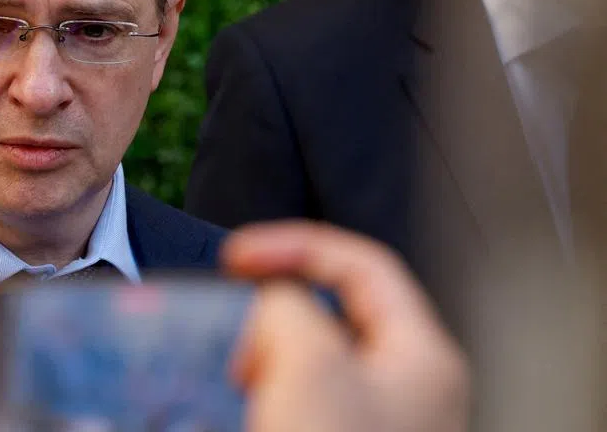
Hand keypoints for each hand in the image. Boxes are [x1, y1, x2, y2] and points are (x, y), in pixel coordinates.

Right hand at [222, 222, 468, 431]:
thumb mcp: (308, 365)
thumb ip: (285, 308)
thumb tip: (268, 309)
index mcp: (422, 355)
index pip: (361, 263)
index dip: (294, 246)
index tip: (238, 256)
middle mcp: (412, 390)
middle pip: (335, 312)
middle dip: (275, 313)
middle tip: (237, 335)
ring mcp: (382, 425)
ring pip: (313, 363)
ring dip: (267, 360)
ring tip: (240, 384)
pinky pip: (302, 404)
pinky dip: (269, 397)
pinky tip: (249, 412)